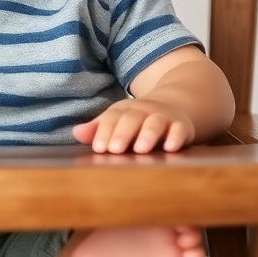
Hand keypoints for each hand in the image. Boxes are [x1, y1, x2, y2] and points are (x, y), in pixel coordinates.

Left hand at [72, 98, 195, 154]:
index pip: (111, 119)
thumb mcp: (117, 121)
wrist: (173, 107)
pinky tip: (170, 148)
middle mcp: (142, 112)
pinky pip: (179, 130)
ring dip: (148, 135)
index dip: (104, 132)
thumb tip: (75, 133)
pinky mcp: (181, 126)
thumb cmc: (137, 121)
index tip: (99, 148)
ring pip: (155, 123)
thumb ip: (98, 129)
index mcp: (123, 111)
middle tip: (115, 149)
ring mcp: (163, 118)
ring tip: (141, 149)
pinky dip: (176, 137)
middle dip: (123, 133)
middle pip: (131, 119)